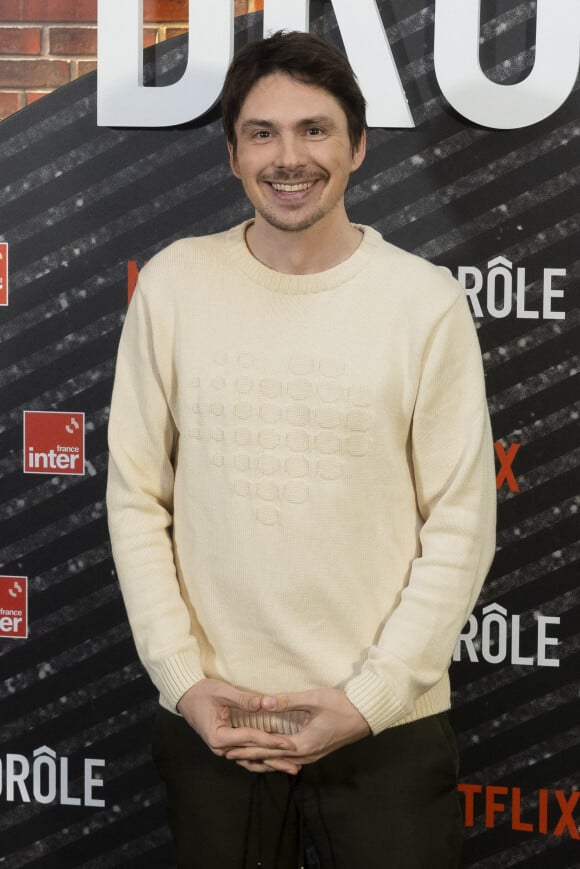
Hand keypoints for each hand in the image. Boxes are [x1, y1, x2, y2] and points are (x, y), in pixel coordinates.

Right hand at [177, 678, 297, 773]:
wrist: (186, 696)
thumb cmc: (203, 692)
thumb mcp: (223, 692)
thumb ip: (244, 699)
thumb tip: (265, 703)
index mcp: (219, 736)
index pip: (251, 739)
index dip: (272, 741)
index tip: (291, 744)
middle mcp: (220, 748)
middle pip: (253, 755)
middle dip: (276, 760)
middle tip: (297, 766)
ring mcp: (223, 749)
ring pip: (250, 760)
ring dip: (271, 764)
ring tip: (291, 768)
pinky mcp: (227, 745)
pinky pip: (246, 756)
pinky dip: (261, 759)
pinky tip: (275, 762)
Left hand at [226, 687, 370, 771]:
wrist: (365, 715)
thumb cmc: (341, 705)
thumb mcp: (313, 699)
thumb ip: (287, 701)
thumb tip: (262, 702)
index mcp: (303, 744)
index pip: (268, 749)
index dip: (248, 748)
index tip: (230, 747)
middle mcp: (305, 754)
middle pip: (271, 758)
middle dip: (249, 756)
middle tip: (227, 754)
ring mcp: (311, 755)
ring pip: (280, 761)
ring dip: (261, 758)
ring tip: (242, 757)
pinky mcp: (315, 750)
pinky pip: (289, 758)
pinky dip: (274, 757)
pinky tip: (267, 755)